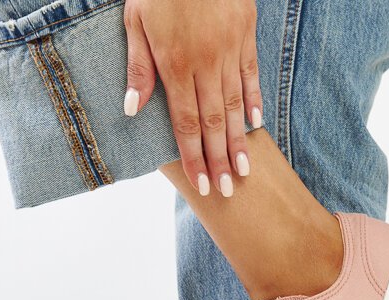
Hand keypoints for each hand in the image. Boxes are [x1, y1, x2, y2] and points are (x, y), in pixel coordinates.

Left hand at [123, 0, 262, 196]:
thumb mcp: (136, 19)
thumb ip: (138, 68)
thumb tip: (132, 111)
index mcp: (175, 63)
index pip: (186, 123)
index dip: (194, 157)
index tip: (201, 184)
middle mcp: (205, 62)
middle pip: (213, 122)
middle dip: (219, 160)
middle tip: (226, 190)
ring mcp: (229, 48)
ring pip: (235, 105)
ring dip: (239, 141)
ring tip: (244, 170)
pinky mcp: (244, 33)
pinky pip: (251, 75)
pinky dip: (254, 101)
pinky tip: (256, 125)